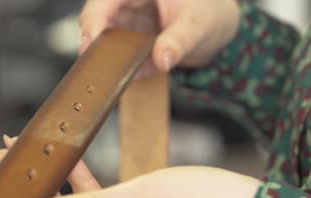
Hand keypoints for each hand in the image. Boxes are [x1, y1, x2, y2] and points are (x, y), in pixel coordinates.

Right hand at [79, 0, 240, 75]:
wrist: (220, 27)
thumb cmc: (209, 13)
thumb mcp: (196, 26)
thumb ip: (177, 42)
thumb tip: (160, 59)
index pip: (105, 1)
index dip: (93, 20)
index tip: (90, 44)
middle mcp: (130, 3)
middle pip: (98, 20)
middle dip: (95, 43)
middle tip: (96, 67)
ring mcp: (131, 24)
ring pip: (107, 41)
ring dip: (110, 60)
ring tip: (112, 76)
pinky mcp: (135, 43)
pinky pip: (124, 58)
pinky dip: (127, 70)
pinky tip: (136, 76)